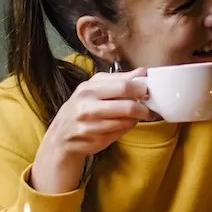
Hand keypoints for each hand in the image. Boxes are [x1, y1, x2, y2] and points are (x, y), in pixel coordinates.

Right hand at [29, 70, 151, 192]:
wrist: (62, 135)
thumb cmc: (83, 108)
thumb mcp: (95, 88)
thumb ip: (119, 80)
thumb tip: (142, 71)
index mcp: (88, 88)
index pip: (123, 85)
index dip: (141, 88)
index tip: (148, 90)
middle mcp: (87, 106)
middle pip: (127, 105)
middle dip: (143, 107)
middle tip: (150, 108)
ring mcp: (90, 125)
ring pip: (126, 121)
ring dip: (137, 119)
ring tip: (139, 116)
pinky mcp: (95, 140)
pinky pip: (120, 132)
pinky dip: (127, 128)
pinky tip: (125, 124)